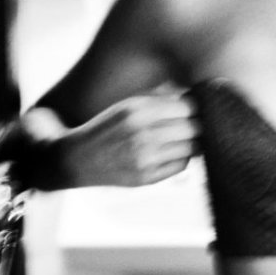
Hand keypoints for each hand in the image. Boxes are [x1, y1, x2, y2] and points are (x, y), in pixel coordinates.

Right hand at [61, 85, 200, 187]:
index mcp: (138, 111)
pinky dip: (183, 156)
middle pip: (195, 127)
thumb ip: (160, 100)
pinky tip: (172, 151)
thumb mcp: (128, 105)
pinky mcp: (147, 178)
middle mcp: (143, 135)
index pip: (189, 106)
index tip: (197, 105)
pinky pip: (182, 165)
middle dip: (199, 123)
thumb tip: (195, 96)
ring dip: (194, 141)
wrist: (76, 159)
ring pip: (193, 148)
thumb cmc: (107, 127)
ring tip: (185, 136)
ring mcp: (145, 159)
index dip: (197, 105)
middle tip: (196, 122)